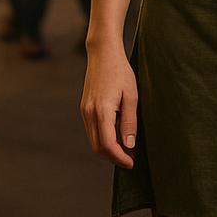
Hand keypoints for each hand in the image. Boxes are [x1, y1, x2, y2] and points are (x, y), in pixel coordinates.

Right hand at [80, 41, 138, 168]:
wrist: (103, 53)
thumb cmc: (121, 72)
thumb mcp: (132, 95)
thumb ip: (129, 121)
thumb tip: (129, 145)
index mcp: (102, 110)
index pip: (107, 145)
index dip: (119, 157)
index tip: (132, 163)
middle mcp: (89, 113)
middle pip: (98, 147)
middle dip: (114, 157)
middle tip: (131, 159)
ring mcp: (85, 110)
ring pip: (94, 140)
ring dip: (108, 149)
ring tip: (127, 149)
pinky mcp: (85, 108)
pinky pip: (92, 130)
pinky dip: (103, 138)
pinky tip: (117, 135)